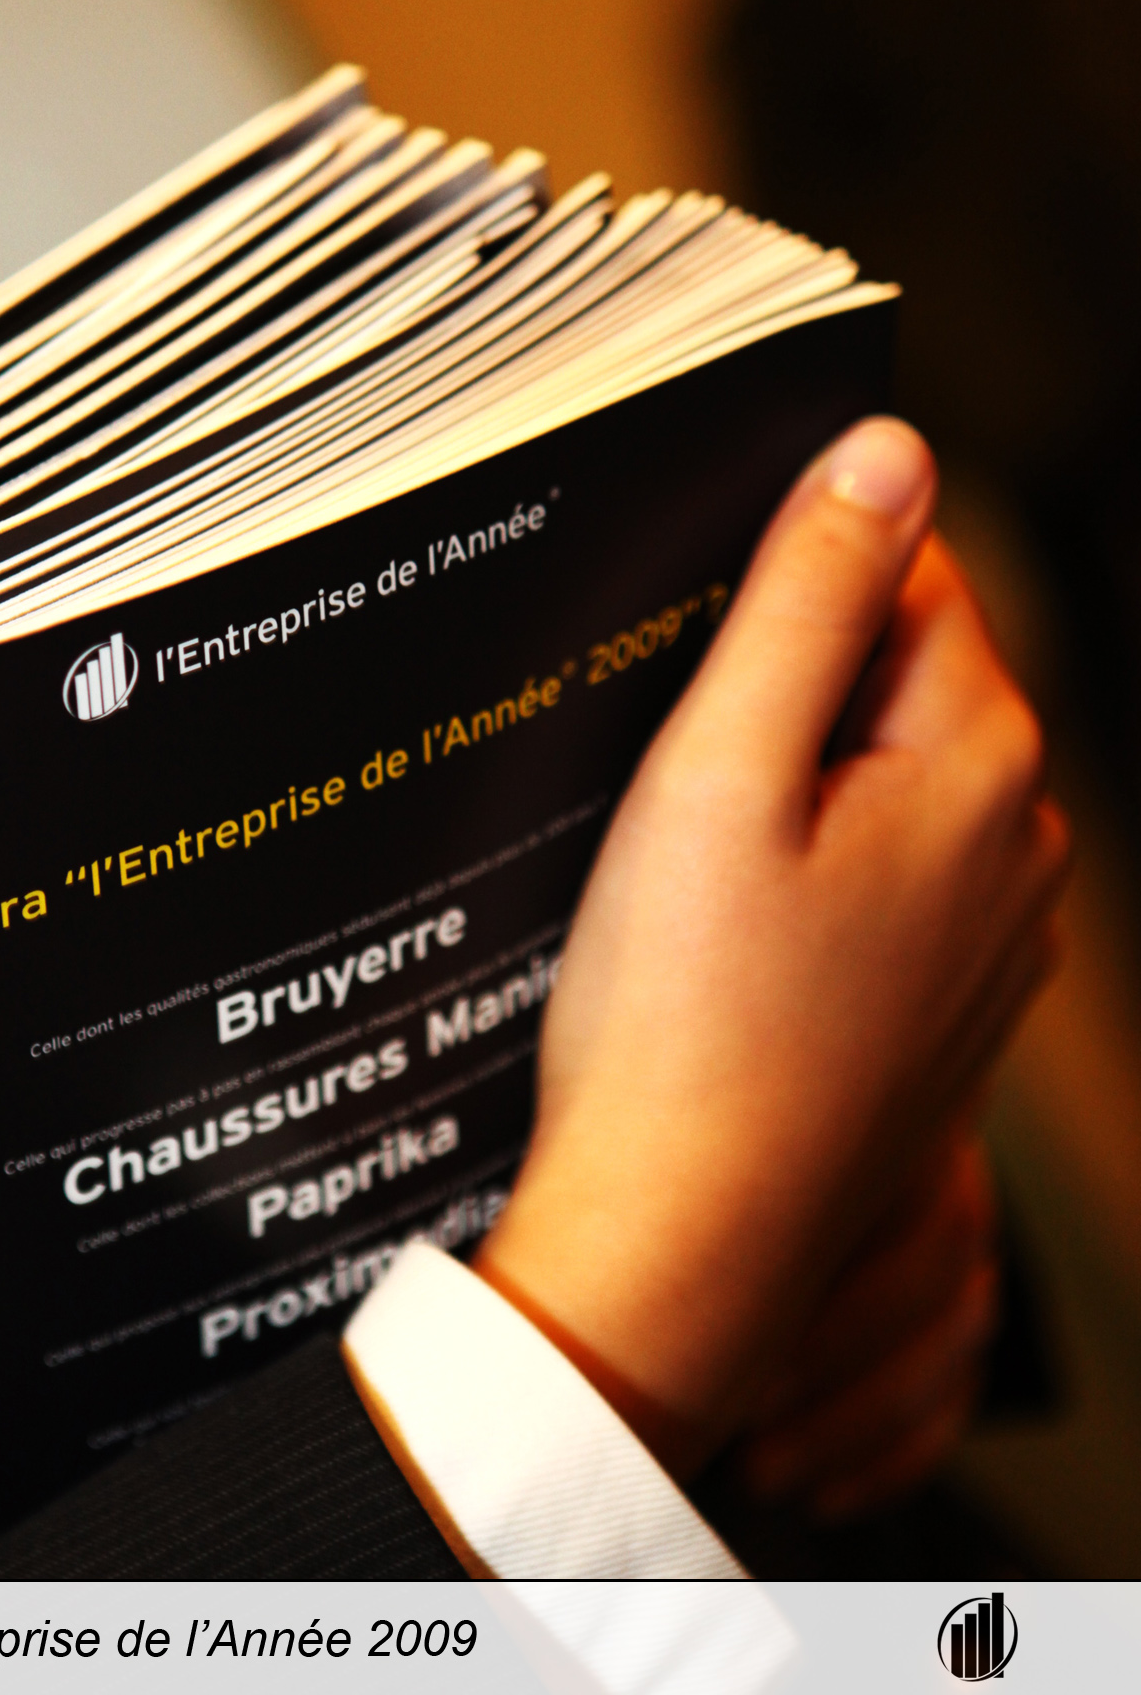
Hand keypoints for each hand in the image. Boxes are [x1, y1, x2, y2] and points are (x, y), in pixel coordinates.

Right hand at [475, 417, 1066, 1477]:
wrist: (687, 1242)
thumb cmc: (680, 1017)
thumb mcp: (721, 770)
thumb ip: (807, 597)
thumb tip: (884, 452)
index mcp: (976, 758)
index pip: (910, 572)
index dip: (789, 587)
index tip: (696, 649)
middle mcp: (1018, 840)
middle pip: (904, 673)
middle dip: (793, 687)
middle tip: (676, 765)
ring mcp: (995, 935)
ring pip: (893, 775)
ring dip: (801, 782)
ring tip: (692, 858)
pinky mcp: (950, 1001)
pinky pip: (891, 872)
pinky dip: (817, 868)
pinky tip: (733, 930)